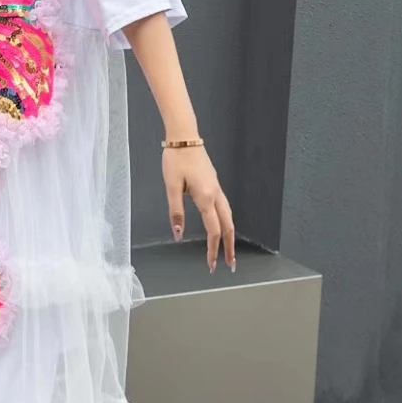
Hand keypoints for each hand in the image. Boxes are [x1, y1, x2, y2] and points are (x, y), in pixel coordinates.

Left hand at [163, 145, 235, 272]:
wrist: (184, 137)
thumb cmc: (176, 159)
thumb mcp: (171, 186)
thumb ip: (176, 212)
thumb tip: (179, 234)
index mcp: (206, 197)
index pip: (214, 230)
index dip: (213, 250)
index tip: (211, 265)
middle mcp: (216, 194)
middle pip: (228, 226)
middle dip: (229, 248)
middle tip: (230, 265)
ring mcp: (217, 188)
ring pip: (229, 217)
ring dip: (230, 235)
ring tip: (229, 250)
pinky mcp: (214, 183)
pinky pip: (224, 207)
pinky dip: (226, 221)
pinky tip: (221, 225)